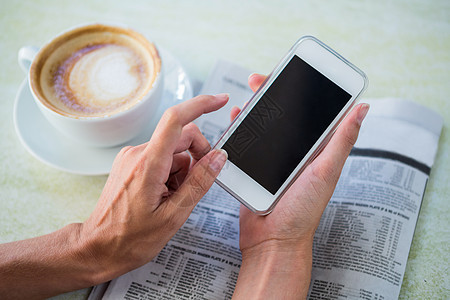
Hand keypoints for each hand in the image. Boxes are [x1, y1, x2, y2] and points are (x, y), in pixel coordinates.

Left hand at [80, 94, 228, 281]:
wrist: (97, 247)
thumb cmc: (130, 238)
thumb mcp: (173, 215)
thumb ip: (199, 183)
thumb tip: (219, 158)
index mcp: (148, 164)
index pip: (176, 119)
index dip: (201, 105)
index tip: (220, 101)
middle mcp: (137, 154)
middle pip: (181, 137)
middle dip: (197, 158)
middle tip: (195, 186)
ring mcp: (132, 157)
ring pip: (173, 150)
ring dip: (183, 171)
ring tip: (172, 198)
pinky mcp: (131, 163)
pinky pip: (161, 156)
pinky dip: (171, 172)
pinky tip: (164, 194)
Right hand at [232, 74, 368, 298]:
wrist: (273, 240)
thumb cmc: (303, 211)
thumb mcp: (325, 171)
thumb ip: (342, 139)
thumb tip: (364, 107)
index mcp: (315, 149)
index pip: (311, 112)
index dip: (302, 90)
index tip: (290, 74)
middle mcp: (295, 151)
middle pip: (283, 114)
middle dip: (270, 93)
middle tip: (258, 80)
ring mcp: (273, 159)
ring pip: (262, 126)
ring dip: (254, 108)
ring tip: (246, 98)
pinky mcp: (254, 167)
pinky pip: (246, 143)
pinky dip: (240, 129)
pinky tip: (236, 120)